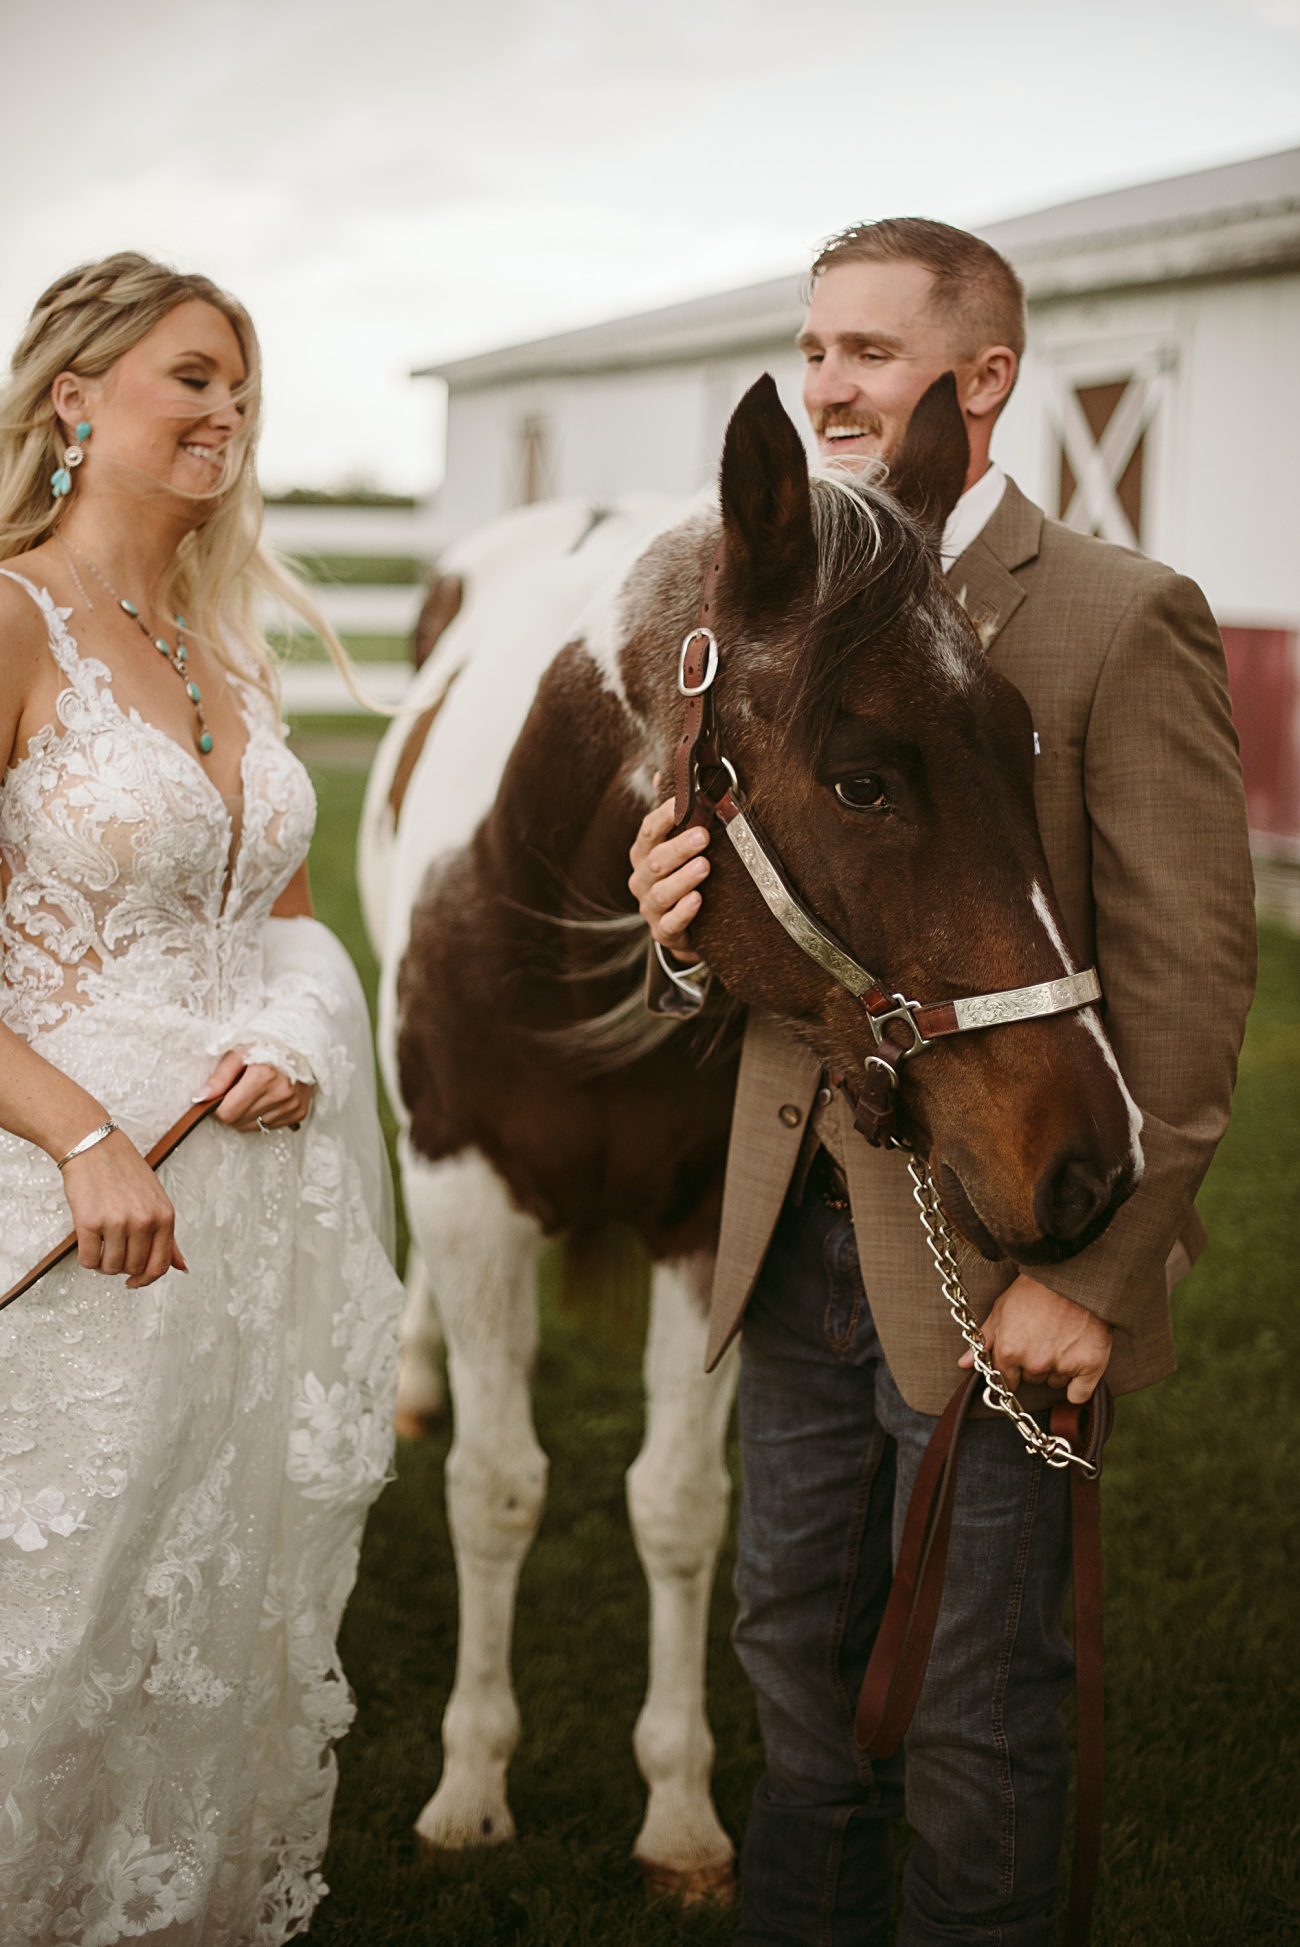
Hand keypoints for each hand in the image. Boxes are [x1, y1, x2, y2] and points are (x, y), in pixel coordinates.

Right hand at [60, 1128, 186, 1287]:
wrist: (94, 1146)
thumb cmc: (125, 1172)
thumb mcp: (157, 1200)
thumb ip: (168, 1236)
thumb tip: (181, 1267)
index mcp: (165, 1216)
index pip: (160, 1266)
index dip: (145, 1279)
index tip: (133, 1281)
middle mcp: (144, 1221)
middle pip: (133, 1268)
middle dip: (121, 1266)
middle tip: (113, 1249)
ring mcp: (117, 1222)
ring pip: (110, 1268)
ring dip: (103, 1263)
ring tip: (101, 1244)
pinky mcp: (89, 1222)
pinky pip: (88, 1260)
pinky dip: (86, 1258)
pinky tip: (88, 1242)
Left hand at [196, 1050, 314, 1133]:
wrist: (301, 1044)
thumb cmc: (267, 1045)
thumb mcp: (239, 1054)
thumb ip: (219, 1078)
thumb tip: (200, 1098)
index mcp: (264, 1076)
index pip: (228, 1113)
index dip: (218, 1107)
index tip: (220, 1096)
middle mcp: (281, 1093)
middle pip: (239, 1122)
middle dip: (232, 1111)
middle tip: (236, 1092)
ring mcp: (292, 1105)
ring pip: (254, 1127)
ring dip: (248, 1114)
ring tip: (254, 1093)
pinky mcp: (299, 1113)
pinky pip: (271, 1126)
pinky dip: (264, 1115)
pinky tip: (267, 1098)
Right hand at [629, 792, 710, 957]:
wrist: (684, 928)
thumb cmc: (680, 876)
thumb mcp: (674, 845)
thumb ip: (670, 815)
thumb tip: (663, 775)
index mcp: (644, 853)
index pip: (649, 830)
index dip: (665, 816)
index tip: (686, 803)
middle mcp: (642, 879)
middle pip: (655, 861)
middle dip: (679, 848)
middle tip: (703, 836)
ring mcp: (650, 906)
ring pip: (662, 892)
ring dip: (683, 878)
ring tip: (704, 866)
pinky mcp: (663, 931)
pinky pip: (670, 923)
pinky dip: (683, 913)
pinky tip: (697, 901)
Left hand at [959, 1272, 1112, 1404]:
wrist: (1074, 1276)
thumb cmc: (1035, 1289)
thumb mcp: (1002, 1309)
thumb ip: (984, 1340)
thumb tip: (964, 1364)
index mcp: (1009, 1351)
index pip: (1005, 1380)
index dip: (1013, 1368)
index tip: (1021, 1356)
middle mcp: (1035, 1362)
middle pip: (1032, 1379)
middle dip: (1036, 1363)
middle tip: (1045, 1337)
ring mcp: (1063, 1365)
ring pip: (1055, 1382)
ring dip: (1057, 1369)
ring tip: (1062, 1339)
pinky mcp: (1090, 1366)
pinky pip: (1079, 1395)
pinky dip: (1079, 1385)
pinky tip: (1078, 1362)